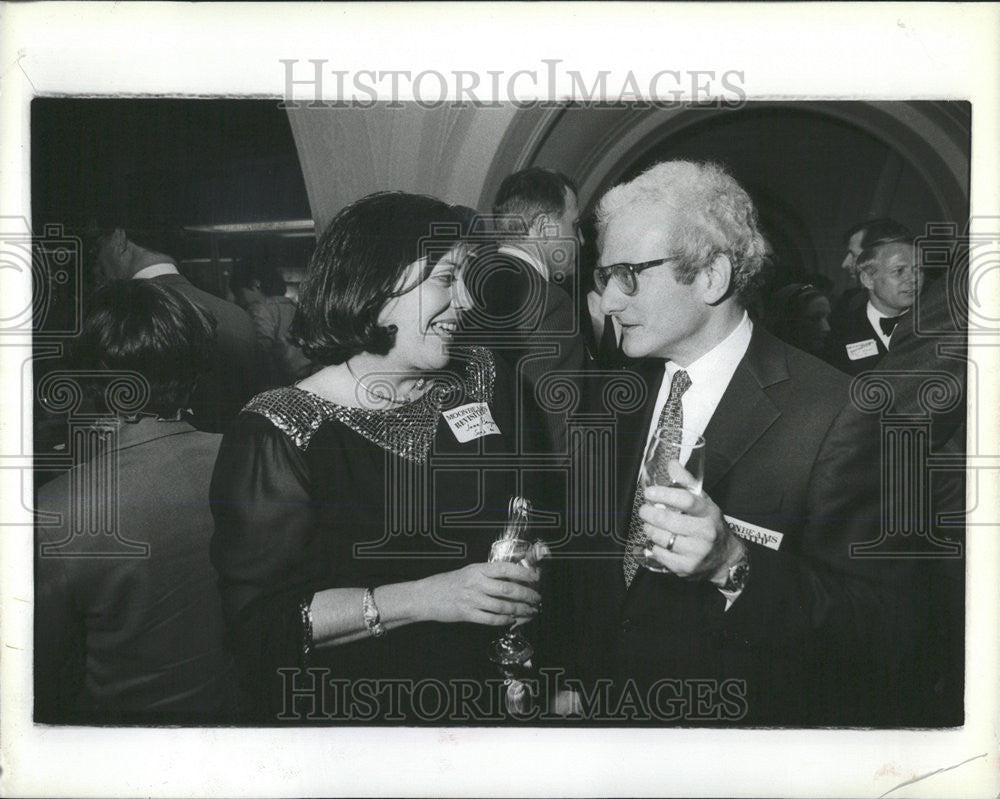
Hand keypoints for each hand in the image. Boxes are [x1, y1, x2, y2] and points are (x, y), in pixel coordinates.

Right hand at [415, 561, 541, 625]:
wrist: (425, 596)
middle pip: (508, 589)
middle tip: (537, 598)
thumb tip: (512, 577)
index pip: (506, 568)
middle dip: (527, 595)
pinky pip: (491, 619)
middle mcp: (476, 583)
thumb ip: (487, 574)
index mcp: (477, 569)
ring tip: (530, 611)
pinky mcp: (467, 614)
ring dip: (520, 610)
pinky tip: (512, 620)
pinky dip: (505, 621)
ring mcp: (472, 599)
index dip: (523, 573)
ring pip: (503, 606)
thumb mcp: (468, 572)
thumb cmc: (448, 583)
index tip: (536, 577)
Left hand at [639, 466, 745, 584]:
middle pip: (669, 521)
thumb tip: (672, 464)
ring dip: (650, 529)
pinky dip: (654, 546)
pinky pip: (660, 554)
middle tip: (644, 510)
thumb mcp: (704, 502)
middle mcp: (705, 532)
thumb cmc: (710, 526)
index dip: (663, 494)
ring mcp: (697, 552)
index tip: (650, 493)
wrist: (725, 558)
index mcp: (709, 512)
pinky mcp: (687, 567)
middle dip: (650, 514)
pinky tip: (658, 541)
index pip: (686, 500)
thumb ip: (686, 482)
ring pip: (662, 538)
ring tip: (650, 525)